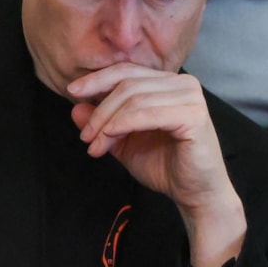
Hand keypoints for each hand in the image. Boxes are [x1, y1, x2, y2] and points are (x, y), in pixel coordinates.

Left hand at [68, 63, 244, 266]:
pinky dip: (121, 125)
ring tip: (95, 145)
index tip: (72, 91)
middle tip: (85, 136)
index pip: (127, 71)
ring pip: (134, 98)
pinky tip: (108, 140)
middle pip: (127, 84)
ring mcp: (190, 97)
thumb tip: (76, 107)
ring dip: (107, 122)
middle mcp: (183, 83)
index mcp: (168, 83)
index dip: (98, 79)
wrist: (195, 194)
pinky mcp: (193, 115)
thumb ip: (103, 124)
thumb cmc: (165, 166)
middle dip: (100, 110)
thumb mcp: (125, 142)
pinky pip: (146, 113)